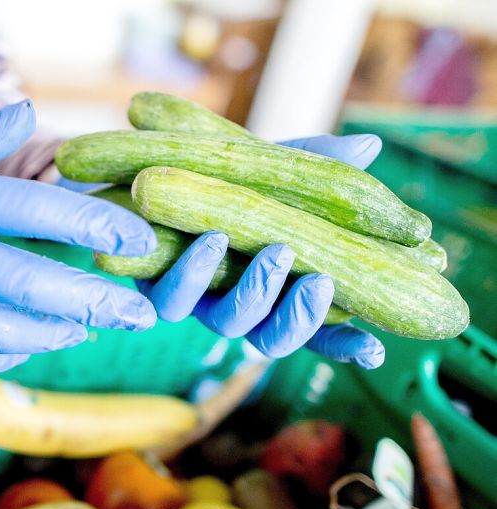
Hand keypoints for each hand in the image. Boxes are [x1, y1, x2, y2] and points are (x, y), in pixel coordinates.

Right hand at [0, 102, 156, 377]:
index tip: (139, 239)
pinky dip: (4, 356)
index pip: (44, 214)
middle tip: (142, 312)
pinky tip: (25, 345)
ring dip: (55, 334)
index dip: (100, 227)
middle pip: (39, 286)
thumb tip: (27, 113)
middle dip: (100, 302)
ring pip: (8, 333)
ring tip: (84, 329)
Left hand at [139, 134, 385, 368]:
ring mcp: (198, 302)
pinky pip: (170, 301)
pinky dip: (191, 275)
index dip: (346, 346)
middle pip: (274, 338)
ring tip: (273, 252)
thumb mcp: (270, 169)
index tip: (374, 351)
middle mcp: (239, 304)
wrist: (144, 175)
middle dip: (300, 317)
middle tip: (320, 280)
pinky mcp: (153, 289)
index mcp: (277, 288)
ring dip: (254, 293)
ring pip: (228, 324)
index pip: (318, 330)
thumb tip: (368, 147)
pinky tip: (210, 240)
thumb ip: (314, 166)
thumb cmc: (219, 179)